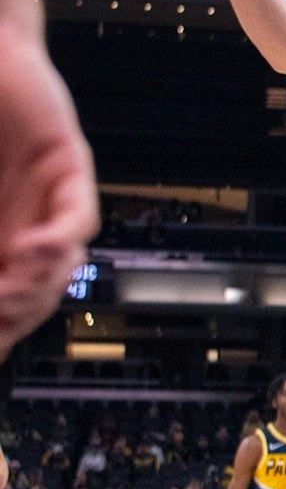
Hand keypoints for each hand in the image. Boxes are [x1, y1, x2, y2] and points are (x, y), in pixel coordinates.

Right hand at [0, 44, 97, 356]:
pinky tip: (29, 249)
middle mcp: (34, 221)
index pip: (13, 295)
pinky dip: (56, 237)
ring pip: (62, 261)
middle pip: (40, 288)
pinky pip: (76, 214)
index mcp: (4, 234)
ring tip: (5, 296)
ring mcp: (55, 196)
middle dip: (13, 312)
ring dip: (34, 285)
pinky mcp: (71, 165)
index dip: (2, 323)